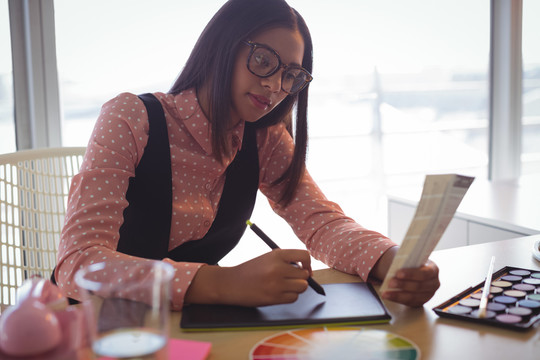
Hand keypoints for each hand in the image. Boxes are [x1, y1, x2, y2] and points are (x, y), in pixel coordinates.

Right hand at [186, 249, 311, 306]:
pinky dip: (290, 296)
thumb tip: (308, 272)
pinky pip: (294, 298)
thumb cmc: (251, 271)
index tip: (305, 269)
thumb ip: (286, 262)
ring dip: (296, 288)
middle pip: (304, 275)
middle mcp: (278, 268)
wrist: (231, 283)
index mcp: (277, 254)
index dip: (308, 264)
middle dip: (301, 278)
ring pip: (302, 287)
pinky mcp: (274, 298)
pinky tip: (279, 293)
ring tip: (284, 286)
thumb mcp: (268, 258)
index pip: (304, 256)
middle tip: (291, 279)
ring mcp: (276, 284)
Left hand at [380, 260, 439, 306]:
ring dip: (398, 294)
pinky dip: (396, 299)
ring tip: (386, 292)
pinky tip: (388, 296)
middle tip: (390, 283)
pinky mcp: (421, 302)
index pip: (424, 273)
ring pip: (413, 296)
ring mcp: (428, 295)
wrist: (413, 272)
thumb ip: (406, 262)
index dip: (411, 274)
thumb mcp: (411, 260)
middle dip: (403, 285)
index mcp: (433, 270)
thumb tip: (395, 266)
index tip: (398, 273)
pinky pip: (408, 302)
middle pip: (418, 286)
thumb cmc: (411, 264)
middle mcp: (434, 283)